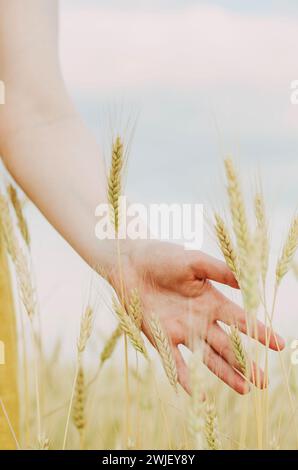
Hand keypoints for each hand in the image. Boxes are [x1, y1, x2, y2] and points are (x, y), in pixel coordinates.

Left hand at [110, 240, 284, 394]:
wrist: (129, 263)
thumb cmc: (162, 257)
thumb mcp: (194, 261)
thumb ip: (218, 271)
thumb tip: (245, 281)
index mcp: (211, 300)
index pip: (240, 320)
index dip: (259, 332)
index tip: (279, 345)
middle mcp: (199, 320)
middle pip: (227, 345)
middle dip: (245, 362)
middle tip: (264, 381)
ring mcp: (181, 331)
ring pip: (207, 358)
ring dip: (225, 373)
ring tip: (245, 390)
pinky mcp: (160, 339)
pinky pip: (176, 362)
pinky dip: (187, 379)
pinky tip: (200, 395)